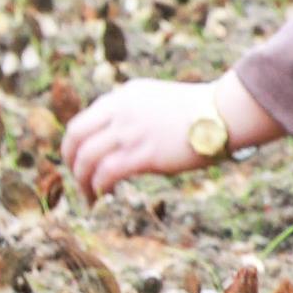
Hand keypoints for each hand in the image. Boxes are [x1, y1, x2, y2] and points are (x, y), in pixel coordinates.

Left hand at [60, 74, 281, 199]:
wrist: (223, 113)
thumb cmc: (199, 112)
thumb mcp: (157, 101)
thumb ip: (136, 114)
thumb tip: (125, 140)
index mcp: (123, 96)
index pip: (83, 120)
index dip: (76, 144)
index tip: (80, 160)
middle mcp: (121, 111)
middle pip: (75, 137)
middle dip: (69, 161)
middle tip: (77, 179)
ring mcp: (130, 132)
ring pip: (86, 158)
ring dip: (82, 181)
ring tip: (88, 196)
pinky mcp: (144, 154)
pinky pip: (106, 173)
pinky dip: (98, 186)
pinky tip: (103, 195)